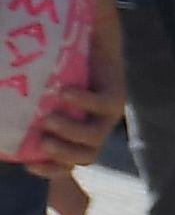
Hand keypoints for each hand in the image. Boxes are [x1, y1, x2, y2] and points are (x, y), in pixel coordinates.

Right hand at [24, 59, 117, 176]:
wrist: (91, 43)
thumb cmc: (55, 74)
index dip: (50, 171)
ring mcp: (108, 116)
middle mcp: (94, 131)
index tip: (28, 165)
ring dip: (70, 131)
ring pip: (94, 136)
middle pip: (85, 158)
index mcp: (75, 138)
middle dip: (62, 154)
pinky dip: (83, 101)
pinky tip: (63, 92)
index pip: (66, 166)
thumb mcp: (33, 99)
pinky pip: (103, 105)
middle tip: (42, 143)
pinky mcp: (116, 96)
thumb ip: (19, 115)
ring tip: (48, 118)